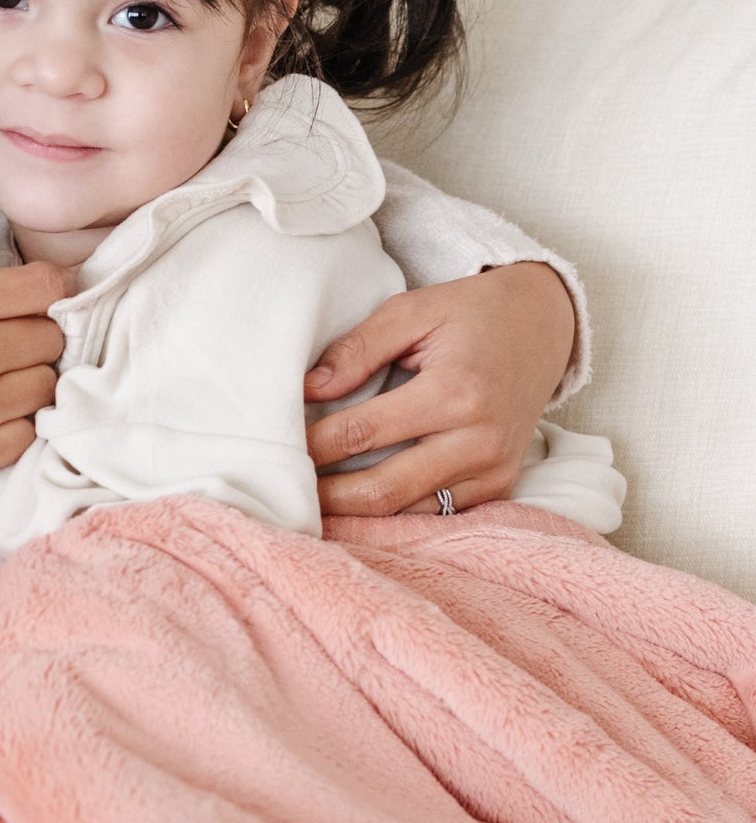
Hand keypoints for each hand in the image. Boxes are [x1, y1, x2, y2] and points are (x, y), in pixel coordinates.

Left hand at [304, 263, 576, 515]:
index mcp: (455, 393)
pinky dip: (392, 512)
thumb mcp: (413, 310)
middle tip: (285, 492)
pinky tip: (355, 504)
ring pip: (405, 511)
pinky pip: (434, 513)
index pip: (360, 435)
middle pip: (380, 490)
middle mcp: (479, 440)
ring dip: (353, 512)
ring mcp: (493, 469)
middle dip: (324, 496)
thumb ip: (357, 349)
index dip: (310, 446)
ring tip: (311, 501)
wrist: (545, 325)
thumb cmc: (473, 314)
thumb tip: (307, 390)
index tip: (276, 447)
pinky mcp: (499, 486)